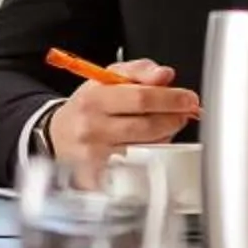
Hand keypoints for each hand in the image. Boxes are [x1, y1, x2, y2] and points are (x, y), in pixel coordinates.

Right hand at [45, 60, 200, 168]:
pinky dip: (152, 155)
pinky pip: (139, 166)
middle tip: (183, 113)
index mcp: (94, 99)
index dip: (172, 99)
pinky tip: (149, 144)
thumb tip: (165, 75)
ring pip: (147, 148)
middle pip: (148, 126)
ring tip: (163, 125)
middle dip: (174, 118)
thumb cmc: (88, 106)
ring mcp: (95, 156)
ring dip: (165, 136)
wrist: (58, 135)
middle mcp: (92, 128)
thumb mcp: (108, 77)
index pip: (142, 98)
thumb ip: (139, 70)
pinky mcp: (100, 177)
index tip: (189, 99)